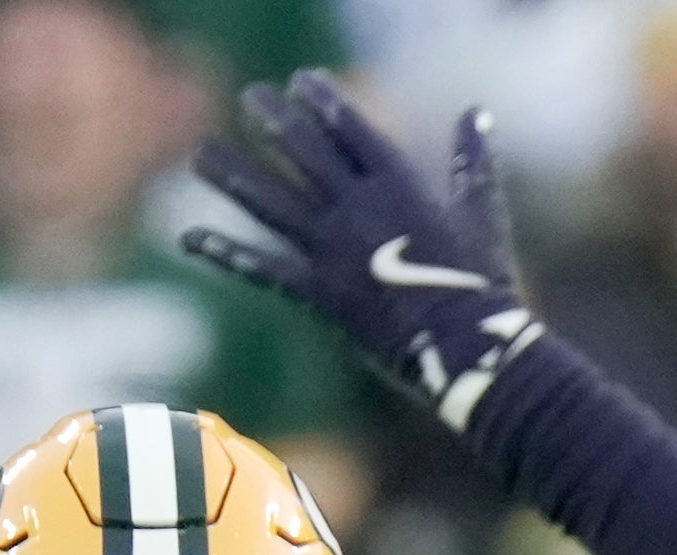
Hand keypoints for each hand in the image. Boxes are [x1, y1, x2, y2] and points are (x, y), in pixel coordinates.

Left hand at [184, 73, 539, 436]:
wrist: (470, 350)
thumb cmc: (484, 286)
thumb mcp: (482, 216)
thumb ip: (473, 162)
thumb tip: (476, 113)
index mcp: (398, 185)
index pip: (350, 128)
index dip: (322, 102)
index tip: (301, 82)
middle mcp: (356, 209)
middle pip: (303, 153)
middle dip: (273, 121)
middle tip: (250, 98)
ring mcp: (333, 251)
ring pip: (271, 204)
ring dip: (233, 176)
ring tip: (202, 155)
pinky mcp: (320, 294)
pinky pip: (264, 270)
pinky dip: (227, 255)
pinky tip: (191, 239)